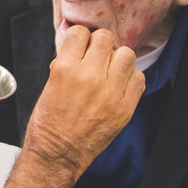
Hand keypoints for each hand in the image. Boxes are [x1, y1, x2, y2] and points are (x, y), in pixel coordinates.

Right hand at [23, 26, 143, 178]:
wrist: (58, 154)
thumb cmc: (48, 123)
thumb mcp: (49, 85)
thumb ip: (67, 62)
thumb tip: (82, 47)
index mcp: (64, 69)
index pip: (81, 32)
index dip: (81, 39)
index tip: (81, 47)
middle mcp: (89, 76)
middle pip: (106, 38)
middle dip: (99, 46)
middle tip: (96, 59)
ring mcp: (110, 92)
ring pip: (126, 54)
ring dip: (117, 60)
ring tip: (109, 72)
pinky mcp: (125, 107)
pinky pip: (138, 78)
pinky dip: (130, 79)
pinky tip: (118, 87)